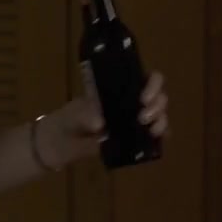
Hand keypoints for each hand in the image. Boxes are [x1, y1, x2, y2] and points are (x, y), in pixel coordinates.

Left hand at [39, 71, 169, 167]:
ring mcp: (133, 119)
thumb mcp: (74, 114)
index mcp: (116, 88)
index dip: (151, 84)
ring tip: (151, 130)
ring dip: (161, 119)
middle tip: (143, 117)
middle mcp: (129, 101)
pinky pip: (155, 134)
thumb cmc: (67, 121)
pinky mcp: (134, 138)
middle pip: (157, 95)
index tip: (144, 97)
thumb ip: (85, 115)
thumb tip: (101, 122)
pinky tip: (158, 139)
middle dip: (157, 104)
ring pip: (159, 113)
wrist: (59, 143)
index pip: (142, 77)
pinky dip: (161, 135)